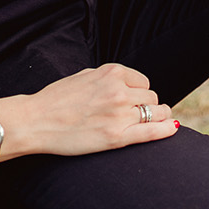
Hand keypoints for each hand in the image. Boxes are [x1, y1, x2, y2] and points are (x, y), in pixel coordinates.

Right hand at [0, 63, 175, 156]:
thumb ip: (109, 78)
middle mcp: (118, 91)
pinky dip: (165, 130)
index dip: (139, 93)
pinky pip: (150, 132)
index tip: (133, 102)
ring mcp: (119, 113)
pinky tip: (172, 128)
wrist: (35, 121)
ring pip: (154, 112)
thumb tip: (132, 84)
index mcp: (111, 72)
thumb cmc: (56, 99)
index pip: (143, 83)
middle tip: (134, 115)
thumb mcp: (86, 76)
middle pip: (151, 98)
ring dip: (156, 117)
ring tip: (153, 121)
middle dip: (146, 106)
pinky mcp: (116, 136)